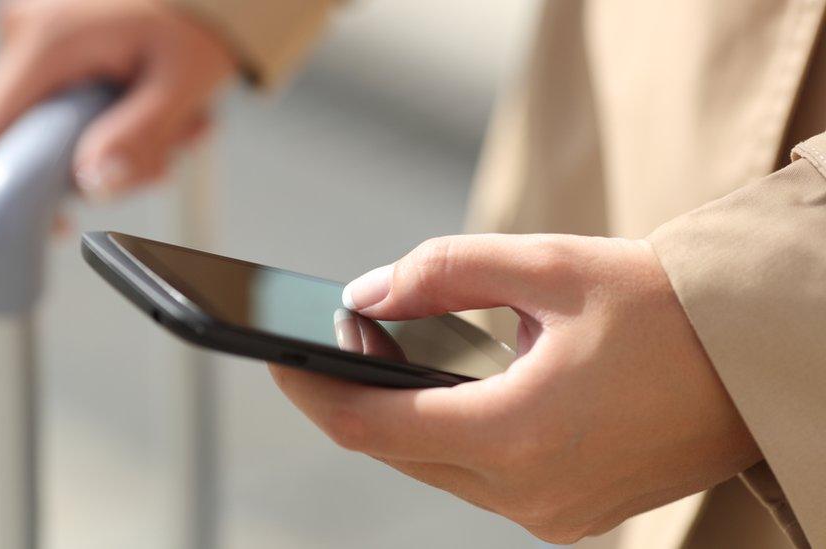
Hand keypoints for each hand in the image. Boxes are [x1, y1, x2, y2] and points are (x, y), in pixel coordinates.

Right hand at [0, 0, 236, 200]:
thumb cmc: (200, 15)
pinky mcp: (53, 37)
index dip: (14, 189)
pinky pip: (70, 98)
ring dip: (121, 140)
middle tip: (165, 159)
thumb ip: (136, 139)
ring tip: (182, 123)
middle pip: (33, 138)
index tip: (61, 219)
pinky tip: (161, 104)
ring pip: (58, 123)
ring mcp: (34, 32)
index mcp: (43, 42)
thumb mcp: (179, 84)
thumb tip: (93, 188)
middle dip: (101, 162)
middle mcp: (23, 32)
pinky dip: (116, 114)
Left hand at [269, 234, 760, 543]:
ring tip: (371, 359)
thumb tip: (364, 295)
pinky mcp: (566, 514)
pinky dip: (445, 434)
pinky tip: (437, 391)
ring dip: (397, 416)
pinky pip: (476, 477)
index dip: (310, 389)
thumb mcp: (548, 266)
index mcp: (519, 436)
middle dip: (348, 397)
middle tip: (318, 343)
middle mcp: (529, 495)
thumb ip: (442, 272)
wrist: (750, 364)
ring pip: (433, 467)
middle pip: (396, 450)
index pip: (371, 427)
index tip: (271, 354)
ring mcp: (550, 516)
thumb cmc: (662, 309)